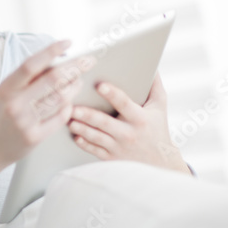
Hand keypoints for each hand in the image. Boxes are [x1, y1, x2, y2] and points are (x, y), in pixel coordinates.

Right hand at [0, 40, 96, 169]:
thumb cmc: (2, 114)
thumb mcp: (7, 92)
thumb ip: (27, 78)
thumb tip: (58, 59)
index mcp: (6, 87)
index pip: (31, 64)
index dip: (51, 51)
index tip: (68, 42)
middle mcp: (14, 103)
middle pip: (52, 79)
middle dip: (75, 67)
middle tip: (88, 60)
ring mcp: (24, 121)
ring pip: (61, 98)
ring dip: (74, 87)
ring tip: (78, 81)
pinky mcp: (34, 137)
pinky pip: (60, 117)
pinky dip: (69, 107)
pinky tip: (69, 103)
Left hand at [66, 72, 191, 173]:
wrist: (159, 162)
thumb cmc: (157, 128)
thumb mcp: (160, 106)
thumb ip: (154, 85)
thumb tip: (151, 65)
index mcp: (139, 118)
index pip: (124, 103)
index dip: (112, 94)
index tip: (99, 85)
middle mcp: (128, 134)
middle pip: (104, 122)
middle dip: (87, 114)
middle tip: (71, 106)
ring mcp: (119, 147)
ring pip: (96, 137)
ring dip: (81, 128)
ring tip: (68, 119)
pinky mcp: (111, 157)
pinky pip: (95, 150)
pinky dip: (84, 144)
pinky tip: (75, 136)